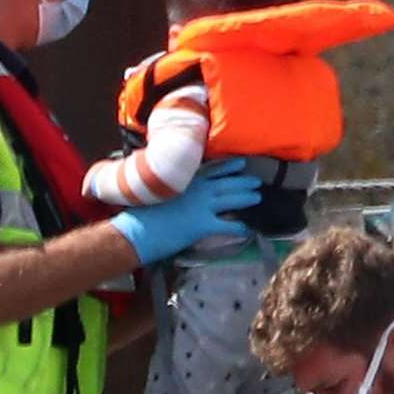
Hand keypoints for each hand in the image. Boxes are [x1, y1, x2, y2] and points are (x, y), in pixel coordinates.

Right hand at [111, 159, 261, 266]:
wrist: (136, 230)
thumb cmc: (140, 211)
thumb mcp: (156, 190)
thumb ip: (171, 185)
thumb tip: (175, 187)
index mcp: (186, 178)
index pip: (212, 169)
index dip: (229, 166)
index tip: (240, 164)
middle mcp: (198, 189)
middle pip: (227, 183)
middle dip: (244, 182)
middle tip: (257, 182)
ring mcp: (202, 206)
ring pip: (232, 199)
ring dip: (246, 198)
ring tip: (257, 197)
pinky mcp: (203, 225)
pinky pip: (227, 226)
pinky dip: (239, 228)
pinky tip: (248, 229)